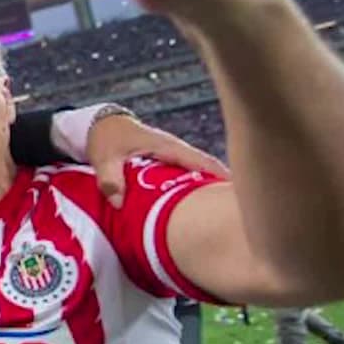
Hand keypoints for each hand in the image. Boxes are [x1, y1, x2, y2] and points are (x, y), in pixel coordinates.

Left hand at [88, 115, 227, 208]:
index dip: (220, 179)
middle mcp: (179, 151)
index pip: (202, 163)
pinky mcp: (172, 164)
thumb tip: (119, 204)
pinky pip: (192, 177)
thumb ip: (110, 179)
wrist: (104, 125)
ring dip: (212, 192)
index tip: (237, 200)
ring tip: (229, 218)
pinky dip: (198, 190)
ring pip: (202, 175)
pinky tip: (203, 210)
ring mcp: (178, 158)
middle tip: (239, 216)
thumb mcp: (104, 158)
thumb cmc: (107, 139)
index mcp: (168, 147)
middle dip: (223, 190)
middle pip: (210, 171)